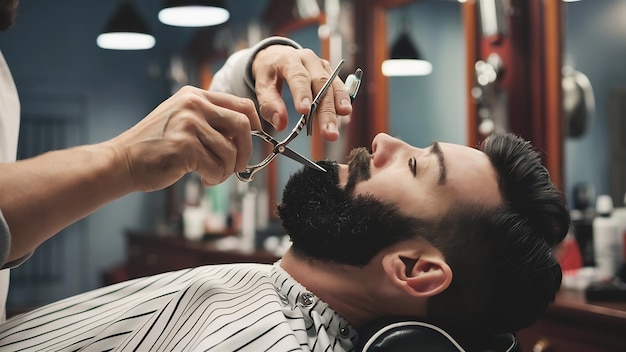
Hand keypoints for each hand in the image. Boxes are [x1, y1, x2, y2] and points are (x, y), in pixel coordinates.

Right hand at [109, 86, 261, 188]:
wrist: (122, 161)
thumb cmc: (155, 147)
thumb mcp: (182, 121)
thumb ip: (210, 121)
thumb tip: (247, 134)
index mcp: (195, 95)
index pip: (241, 104)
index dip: (255, 123)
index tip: (256, 138)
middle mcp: (193, 105)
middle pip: (242, 125)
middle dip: (246, 150)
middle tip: (239, 166)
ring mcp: (188, 124)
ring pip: (230, 151)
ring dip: (226, 170)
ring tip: (212, 175)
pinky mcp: (184, 146)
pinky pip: (217, 167)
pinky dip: (215, 178)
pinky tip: (203, 179)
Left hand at [251, 45, 352, 141]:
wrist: (277, 55)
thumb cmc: (270, 72)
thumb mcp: (262, 86)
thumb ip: (269, 105)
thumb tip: (281, 124)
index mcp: (288, 59)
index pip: (298, 75)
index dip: (302, 93)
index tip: (304, 112)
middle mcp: (308, 59)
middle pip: (321, 83)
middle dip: (325, 110)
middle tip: (328, 132)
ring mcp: (322, 65)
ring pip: (333, 85)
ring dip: (338, 107)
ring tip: (339, 126)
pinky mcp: (330, 73)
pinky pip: (339, 87)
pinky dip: (342, 102)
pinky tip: (344, 118)